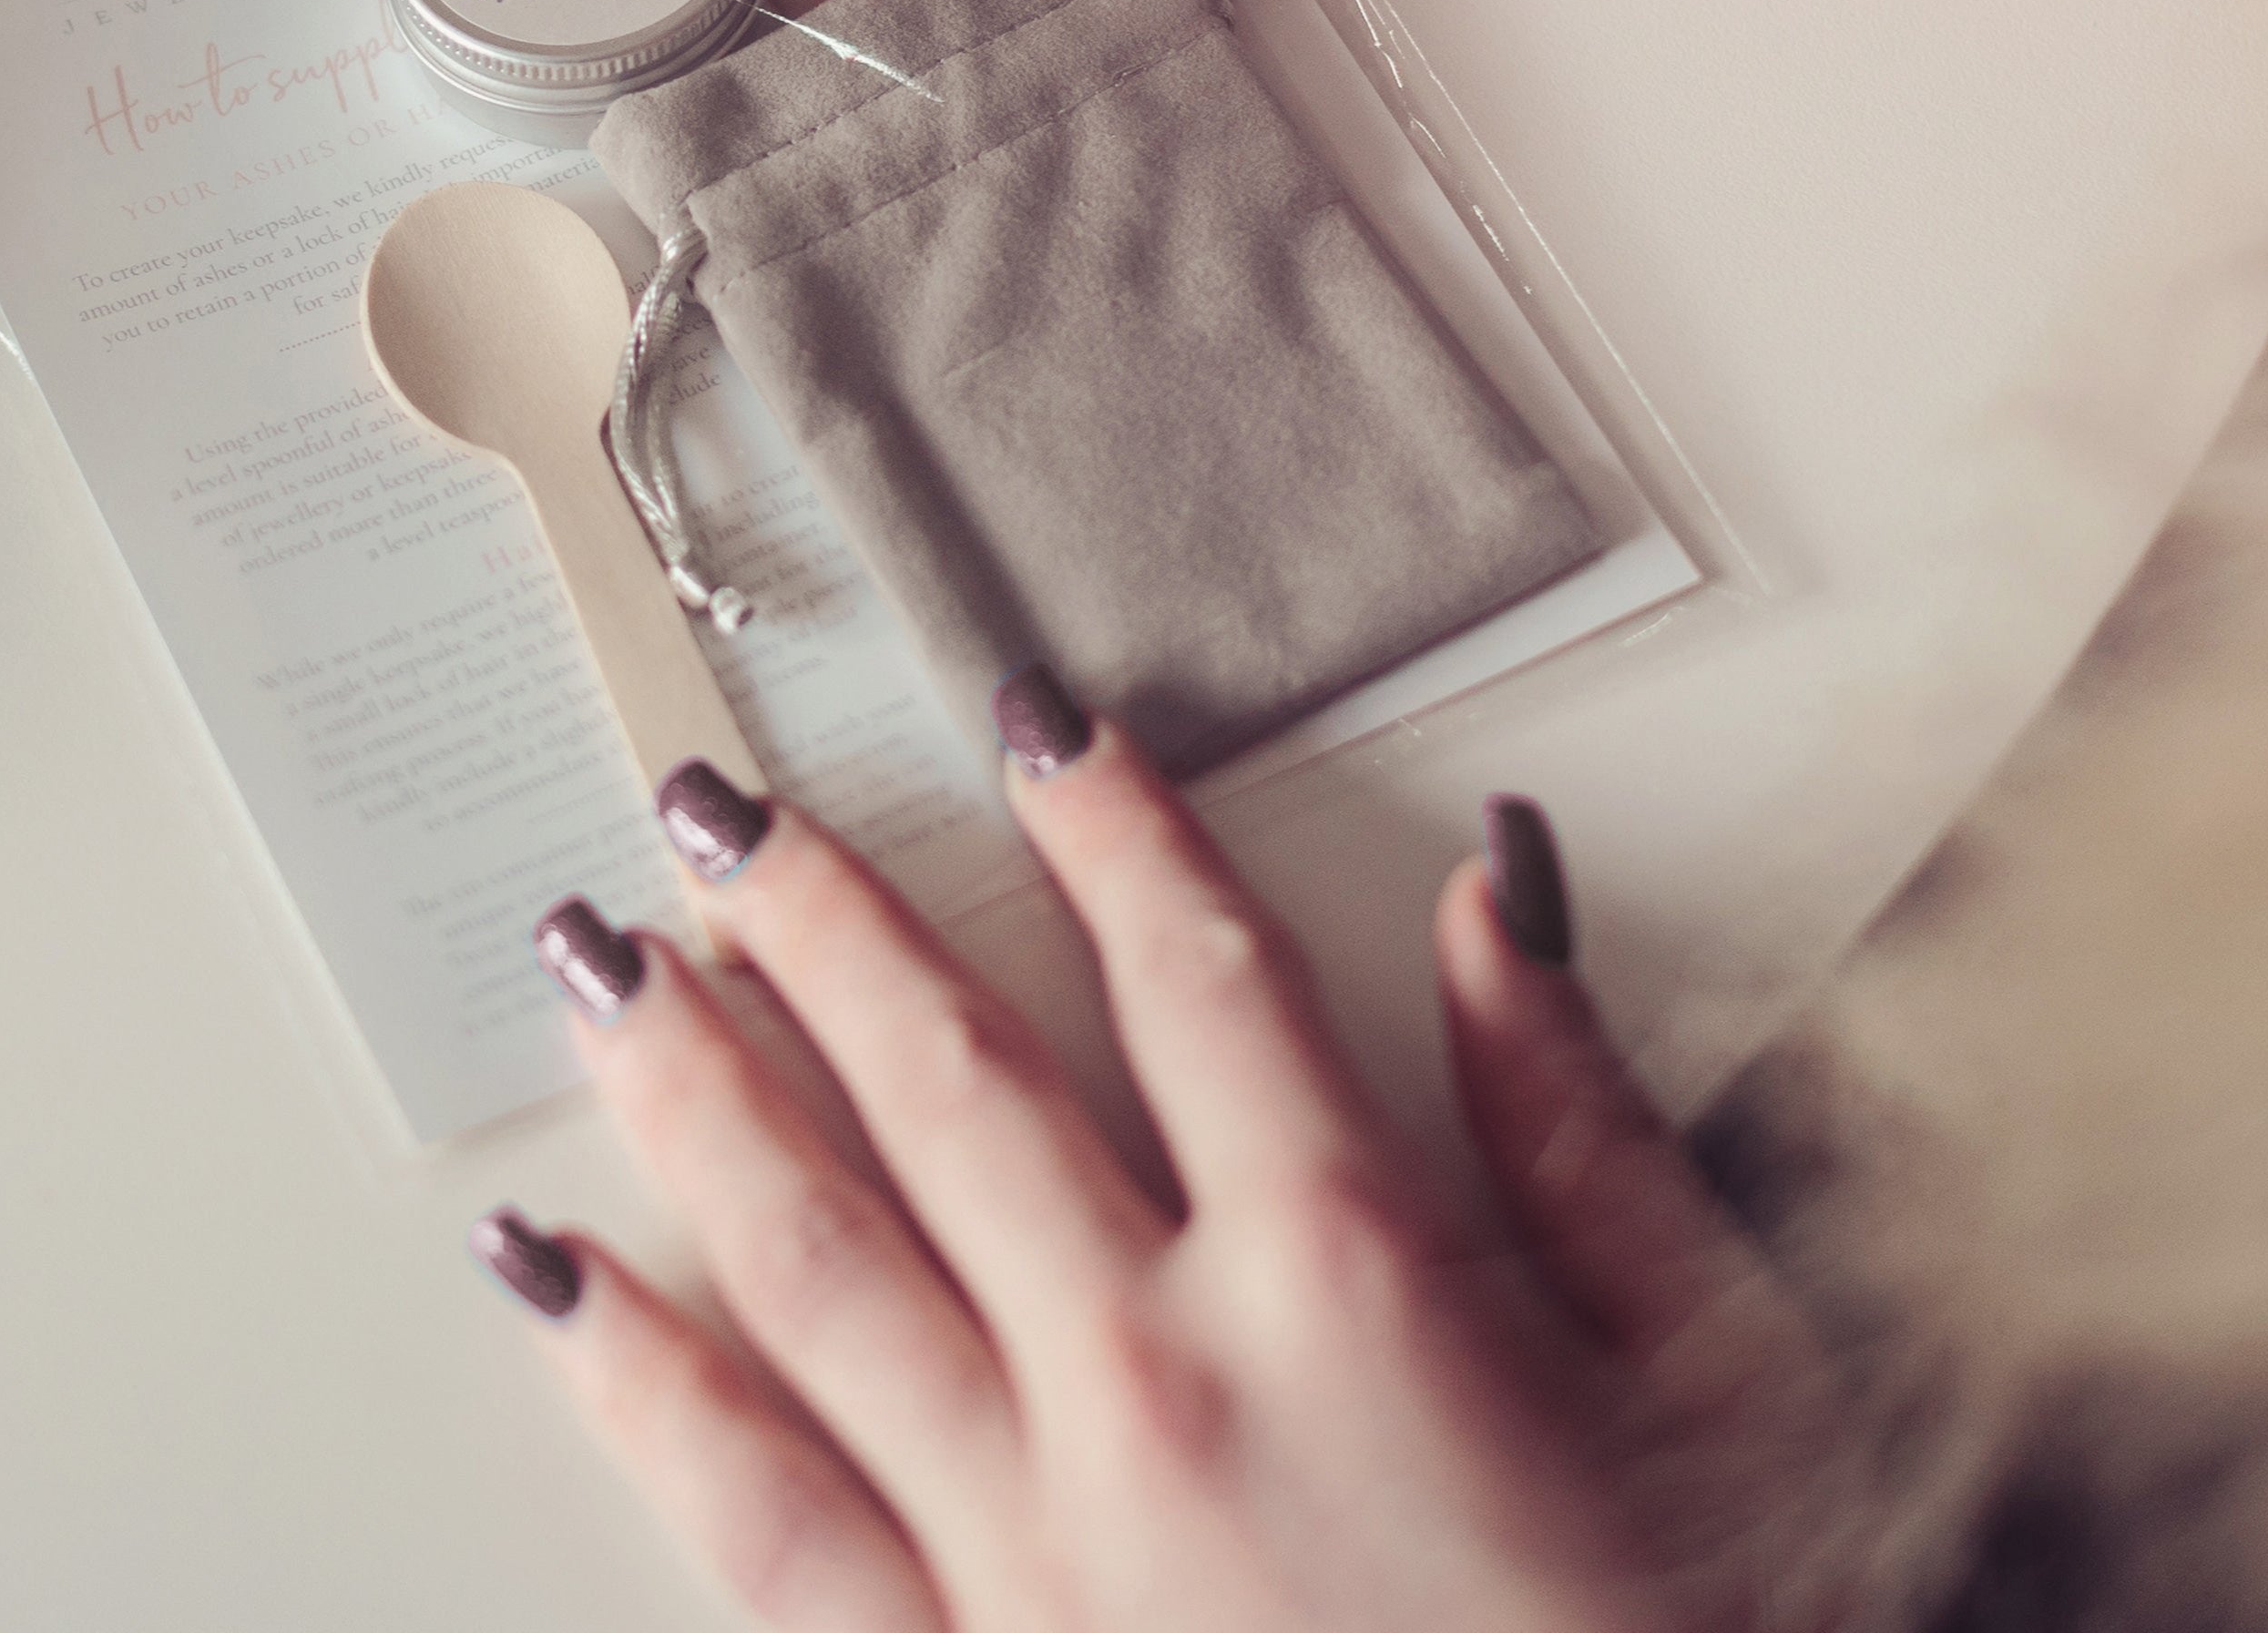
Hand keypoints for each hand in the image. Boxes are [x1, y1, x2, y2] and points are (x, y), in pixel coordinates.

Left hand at [476, 688, 1855, 1631]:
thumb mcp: (1714, 1383)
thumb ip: (1582, 1123)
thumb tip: (1493, 892)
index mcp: (1357, 1289)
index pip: (1198, 974)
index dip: (1104, 822)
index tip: (1024, 718)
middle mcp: (1163, 1392)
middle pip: (953, 1082)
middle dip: (819, 917)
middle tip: (712, 799)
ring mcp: (1037, 1554)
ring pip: (818, 1257)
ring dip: (695, 1087)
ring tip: (601, 961)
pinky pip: (760, 1514)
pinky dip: (639, 1380)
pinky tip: (552, 1273)